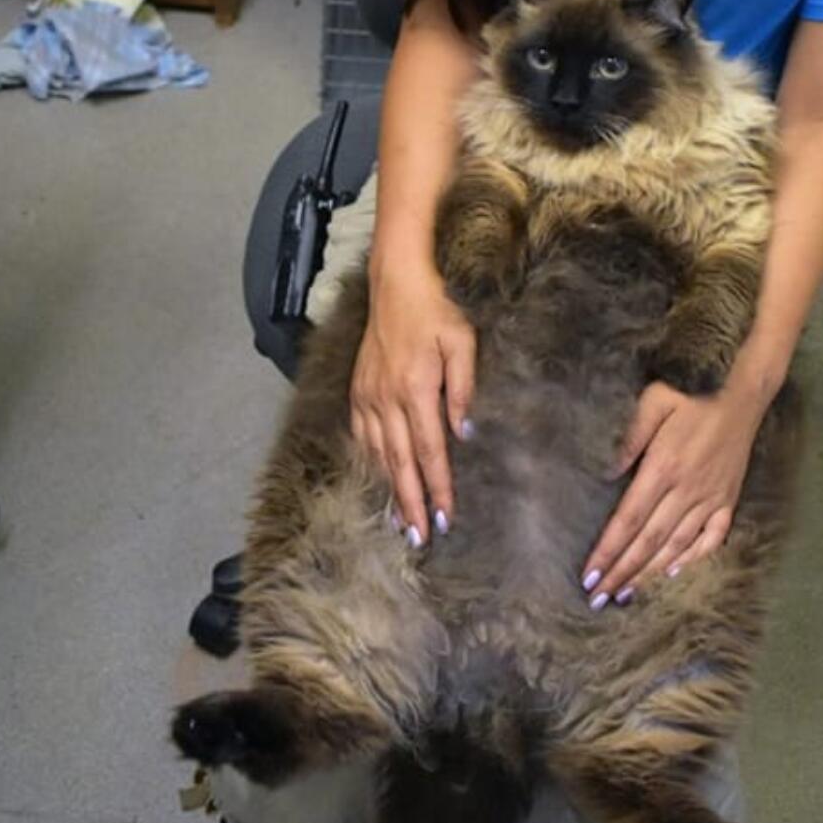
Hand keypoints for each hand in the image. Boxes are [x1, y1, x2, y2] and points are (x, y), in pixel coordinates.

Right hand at [349, 260, 476, 546]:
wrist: (396, 284)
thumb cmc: (436, 311)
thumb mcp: (462, 342)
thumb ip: (463, 388)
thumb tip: (464, 432)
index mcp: (416, 389)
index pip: (430, 451)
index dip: (438, 487)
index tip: (446, 518)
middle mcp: (387, 399)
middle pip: (400, 463)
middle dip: (411, 503)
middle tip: (421, 538)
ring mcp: (368, 396)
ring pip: (379, 455)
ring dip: (389, 490)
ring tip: (400, 522)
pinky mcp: (357, 390)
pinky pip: (362, 436)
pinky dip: (370, 463)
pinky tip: (377, 479)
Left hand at [579, 373, 766, 607]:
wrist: (742, 398)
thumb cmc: (692, 396)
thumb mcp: (655, 401)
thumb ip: (630, 436)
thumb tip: (608, 473)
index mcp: (663, 468)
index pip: (630, 519)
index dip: (609, 550)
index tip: (590, 575)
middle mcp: (686, 491)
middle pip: (648, 541)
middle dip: (622, 572)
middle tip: (599, 598)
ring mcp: (710, 499)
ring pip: (676, 545)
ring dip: (649, 573)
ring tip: (626, 594)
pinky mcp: (728, 501)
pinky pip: (710, 538)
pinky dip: (692, 558)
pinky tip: (673, 572)